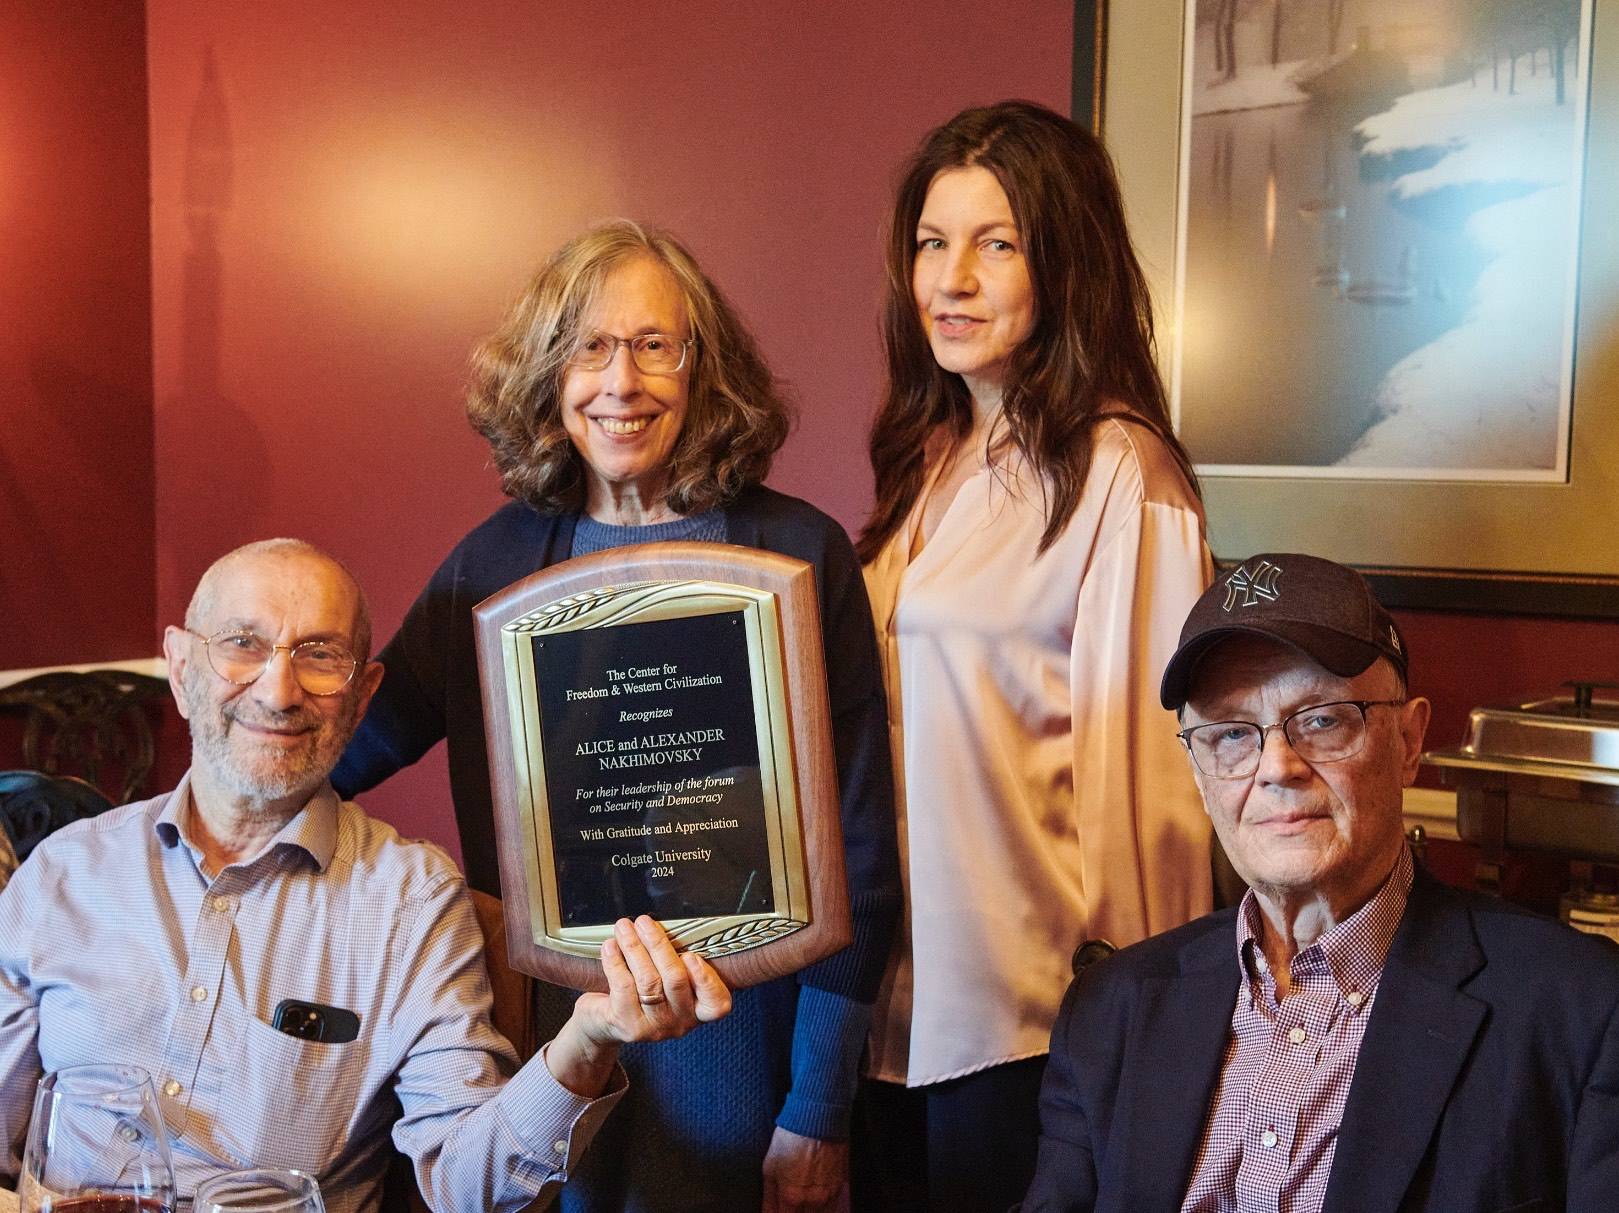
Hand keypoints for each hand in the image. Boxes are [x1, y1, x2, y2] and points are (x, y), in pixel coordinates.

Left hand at [546, 915, 730, 1096]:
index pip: (716, 1004)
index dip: (706, 979)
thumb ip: (672, 959)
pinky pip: (624, 987)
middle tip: (643, 922)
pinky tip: (610, 946)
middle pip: (676, 980)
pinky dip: (615, 962)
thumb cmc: (640, 992)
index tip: (690, 955)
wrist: (604, 1023)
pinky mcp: (628, 1026)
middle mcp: (681, 1022)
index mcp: (698, 1009)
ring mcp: (655, 1028)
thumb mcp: (663, 979)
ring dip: (634, 947)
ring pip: (648, 981)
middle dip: (658, 945)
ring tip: (623, 927)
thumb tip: (662, 926)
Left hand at [761, 1126, 847, 1212]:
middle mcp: (814, 1200)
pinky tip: (817, 1200)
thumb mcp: (770, 1167)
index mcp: (792, 1197)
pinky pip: (833, 1205)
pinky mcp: (841, 1184)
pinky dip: (824, 1207)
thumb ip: (769, 1198)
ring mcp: (830, 1193)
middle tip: (791, 1207)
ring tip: (803, 1205)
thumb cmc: (791, 1139)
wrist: (818, 1118)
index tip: (779, 1212)